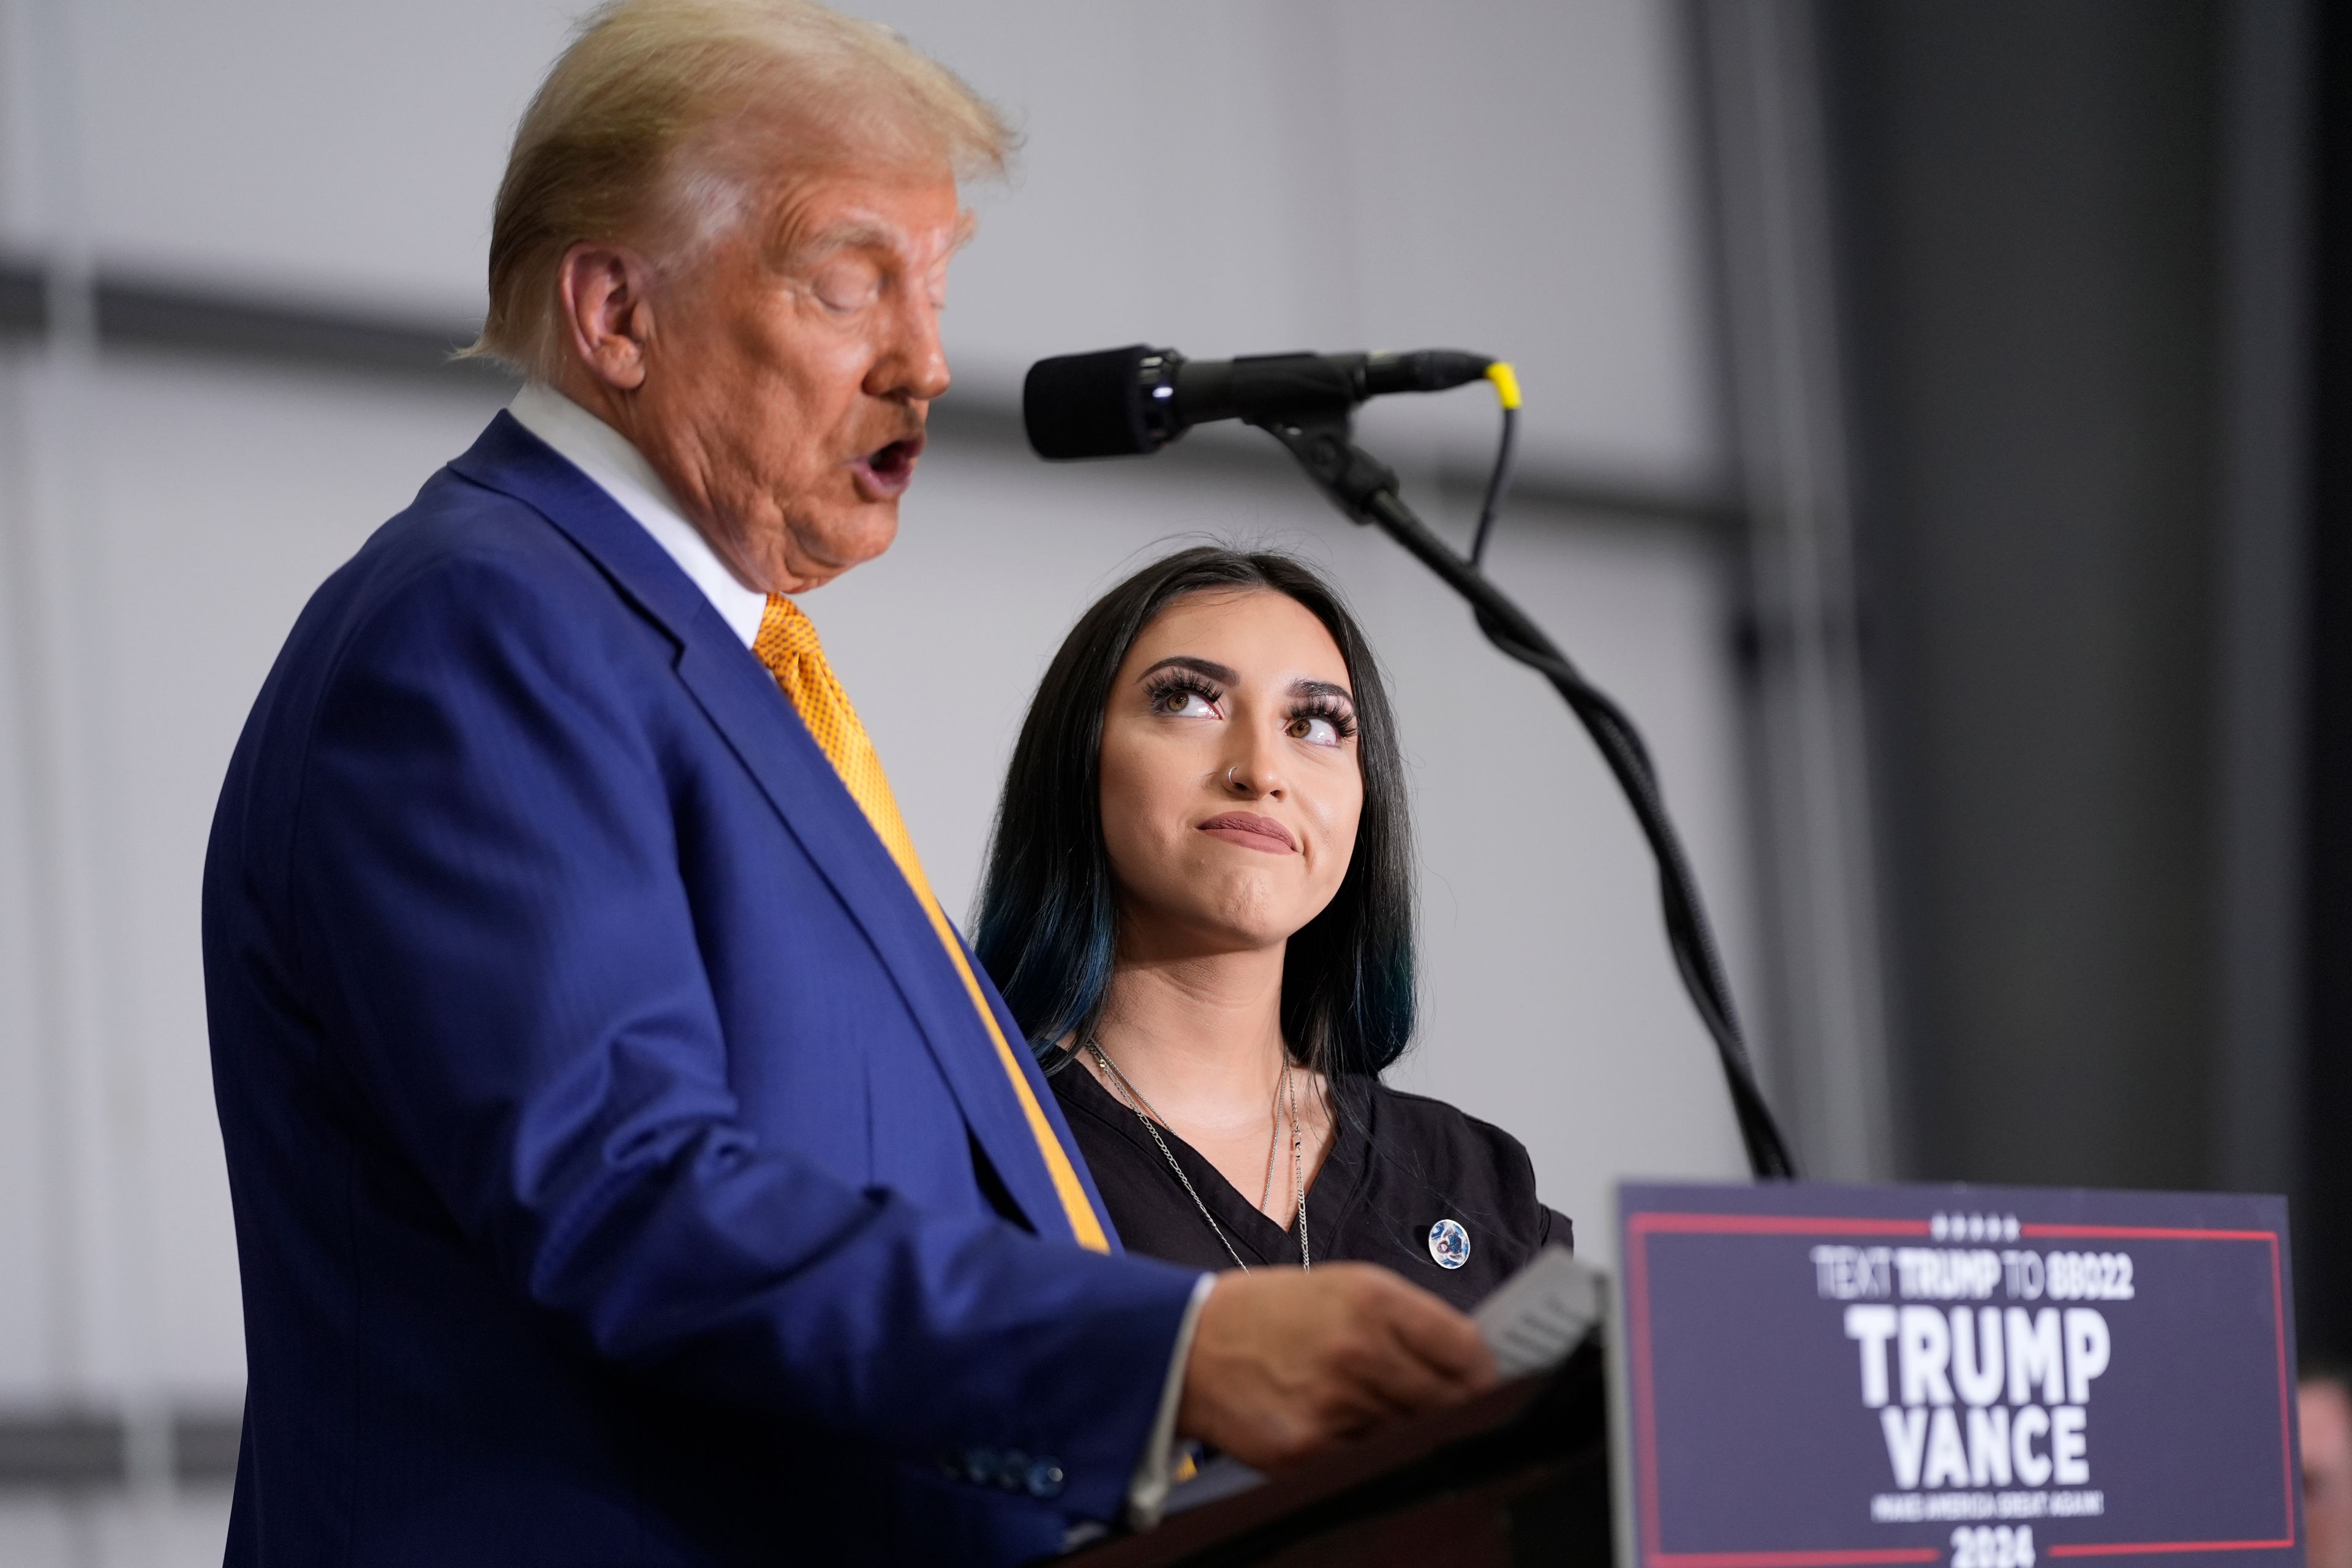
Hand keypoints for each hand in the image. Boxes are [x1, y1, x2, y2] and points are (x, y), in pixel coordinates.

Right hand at [1175, 1263, 1496, 1468]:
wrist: (1189, 1344)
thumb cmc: (1271, 1313)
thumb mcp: (1342, 1286)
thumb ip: (1406, 1319)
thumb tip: (1467, 1359)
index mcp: (1373, 1300)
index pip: (1465, 1347)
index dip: (1486, 1368)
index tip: (1486, 1377)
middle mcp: (1359, 1351)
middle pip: (1450, 1400)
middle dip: (1459, 1406)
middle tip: (1456, 1408)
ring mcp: (1335, 1405)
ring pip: (1412, 1435)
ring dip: (1412, 1431)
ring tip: (1391, 1414)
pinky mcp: (1309, 1450)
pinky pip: (1368, 1462)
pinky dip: (1371, 1453)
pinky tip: (1353, 1432)